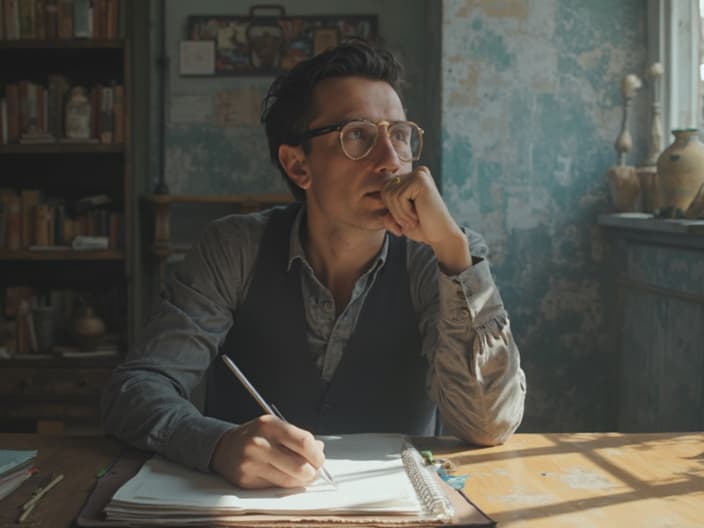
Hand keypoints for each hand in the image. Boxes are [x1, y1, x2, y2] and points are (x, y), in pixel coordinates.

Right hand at [211, 414, 325, 487]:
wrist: (224, 447)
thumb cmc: (255, 436)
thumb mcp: (275, 427)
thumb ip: (298, 437)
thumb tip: (319, 449)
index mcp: (269, 425)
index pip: (303, 442)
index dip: (316, 454)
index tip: (320, 458)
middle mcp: (259, 444)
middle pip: (299, 465)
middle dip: (312, 471)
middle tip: (314, 470)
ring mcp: (252, 463)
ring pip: (289, 480)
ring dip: (301, 480)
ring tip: (302, 475)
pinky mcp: (247, 480)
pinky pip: (275, 487)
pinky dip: (284, 484)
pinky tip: (283, 476)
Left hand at [380, 166, 471, 273]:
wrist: (440, 236)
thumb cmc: (421, 227)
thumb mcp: (397, 219)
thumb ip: (384, 210)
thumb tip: (372, 200)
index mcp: (411, 179)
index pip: (385, 190)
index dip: (390, 209)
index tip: (403, 221)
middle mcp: (416, 172)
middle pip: (385, 190)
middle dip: (393, 211)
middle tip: (409, 221)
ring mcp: (419, 174)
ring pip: (391, 194)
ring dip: (400, 213)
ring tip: (414, 218)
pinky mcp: (421, 179)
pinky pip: (398, 197)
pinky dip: (405, 211)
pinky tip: (418, 215)